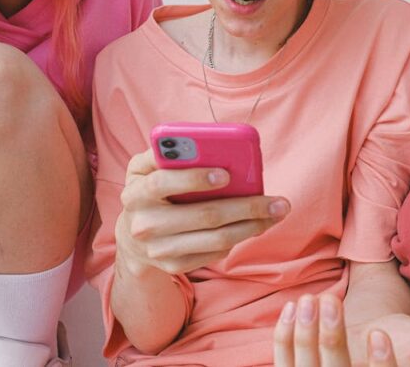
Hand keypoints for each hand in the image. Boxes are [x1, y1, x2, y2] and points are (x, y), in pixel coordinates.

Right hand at [114, 150, 289, 275]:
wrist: (132, 238)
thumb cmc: (148, 190)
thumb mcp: (143, 168)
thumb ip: (162, 152)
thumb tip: (198, 143)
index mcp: (135, 193)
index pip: (162, 183)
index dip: (194, 178)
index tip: (226, 174)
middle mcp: (144, 225)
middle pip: (204, 216)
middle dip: (245, 207)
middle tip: (277, 201)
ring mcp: (159, 250)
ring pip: (216, 239)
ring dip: (252, 226)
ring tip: (276, 213)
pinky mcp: (174, 266)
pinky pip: (215, 252)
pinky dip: (239, 237)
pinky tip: (256, 225)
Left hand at [273, 294, 409, 366]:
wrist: (365, 346)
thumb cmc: (400, 348)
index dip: (379, 365)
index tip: (379, 335)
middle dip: (331, 337)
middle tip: (332, 303)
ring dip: (304, 333)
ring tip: (310, 299)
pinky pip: (285, 361)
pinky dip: (284, 335)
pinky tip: (292, 308)